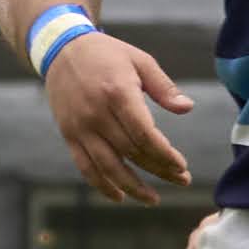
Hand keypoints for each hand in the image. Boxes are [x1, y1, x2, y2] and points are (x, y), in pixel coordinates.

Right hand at [37, 30, 195, 205]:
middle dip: (160, 170)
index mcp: (117, 92)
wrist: (61, 48)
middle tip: (182, 180)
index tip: (181, 166)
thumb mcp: (139, 60)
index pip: (145, 134)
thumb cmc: (107, 54)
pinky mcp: (68, 134)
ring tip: (153, 199)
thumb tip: (187, 108)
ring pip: (109, 167)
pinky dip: (102, 185)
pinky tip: (119, 196)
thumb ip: (163, 86)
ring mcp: (80, 126)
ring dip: (133, 188)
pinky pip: (85, 166)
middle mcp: (97, 113)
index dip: (165, 155)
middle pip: (132, 152)